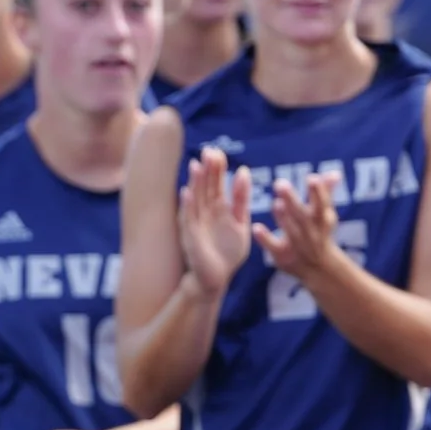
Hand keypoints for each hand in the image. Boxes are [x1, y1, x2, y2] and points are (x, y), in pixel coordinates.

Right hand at [177, 146, 252, 296]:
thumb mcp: (241, 223)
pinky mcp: (191, 237)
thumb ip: (242, 200)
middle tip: (209, 151)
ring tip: (196, 165)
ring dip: (196, 183)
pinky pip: (188, 219)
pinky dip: (187, 205)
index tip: (218, 151)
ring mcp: (196, 224)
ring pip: (196, 199)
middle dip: (208, 170)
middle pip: (206, 187)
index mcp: (218, 209)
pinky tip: (187, 192)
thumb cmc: (228, 252)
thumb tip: (243, 172)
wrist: (215, 278)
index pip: (217, 184)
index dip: (217, 169)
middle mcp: (205, 213)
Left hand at [253, 172, 344, 288]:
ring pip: (290, 230)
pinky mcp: (283, 255)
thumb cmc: (319, 232)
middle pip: (303, 215)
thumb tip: (336, 172)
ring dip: (282, 218)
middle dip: (292, 200)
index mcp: (322, 219)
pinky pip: (273, 247)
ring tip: (275, 203)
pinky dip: (265, 238)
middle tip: (280, 184)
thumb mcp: (325, 214)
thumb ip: (326, 192)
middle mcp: (311, 231)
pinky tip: (256, 228)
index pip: (322, 203)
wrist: (319, 269)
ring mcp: (297, 244)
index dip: (318, 192)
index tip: (312, 177)